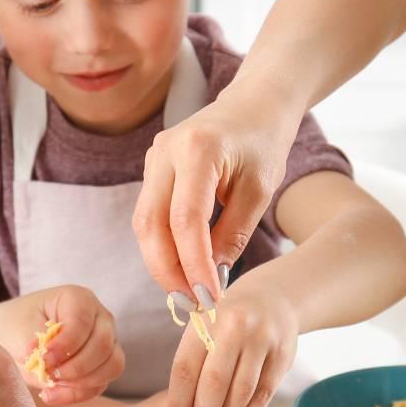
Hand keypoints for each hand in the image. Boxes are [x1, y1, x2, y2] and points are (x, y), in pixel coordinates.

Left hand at [0, 285, 123, 404]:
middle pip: (103, 345)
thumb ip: (37, 345)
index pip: (82, 322)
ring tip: (50, 386)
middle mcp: (99, 318)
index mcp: (78, 299)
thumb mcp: (18, 330)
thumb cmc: (16, 326)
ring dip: (81, 382)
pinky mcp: (102, 365)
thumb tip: (48, 364)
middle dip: (75, 366)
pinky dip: (78, 393)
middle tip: (48, 374)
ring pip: (112, 366)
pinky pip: (101, 383)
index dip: (66, 345)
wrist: (13, 337)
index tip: (44, 358)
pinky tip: (52, 394)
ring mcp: (106, 341)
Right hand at [132, 86, 299, 305]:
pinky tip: (182, 266)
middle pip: (150, 224)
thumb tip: (210, 278)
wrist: (253, 104)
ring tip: (187, 290)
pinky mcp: (152, 170)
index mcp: (197, 150)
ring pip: (143, 224)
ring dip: (161, 262)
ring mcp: (153, 159)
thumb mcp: (259, 191)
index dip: (193, 264)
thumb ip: (233, 235)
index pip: (185, 220)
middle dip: (167, 270)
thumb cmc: (263, 143)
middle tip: (191, 302)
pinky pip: (148, 216)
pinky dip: (162, 246)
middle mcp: (165, 152)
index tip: (209, 295)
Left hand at [166, 274, 296, 406]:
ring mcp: (260, 340)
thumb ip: (192, 365)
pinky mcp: (282, 354)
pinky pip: (264, 392)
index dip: (177, 403)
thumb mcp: (204, 329)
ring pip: (241, 390)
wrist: (272, 298)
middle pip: (213, 383)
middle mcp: (233, 328)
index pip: (185, 369)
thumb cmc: (226, 322)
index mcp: (205, 322)